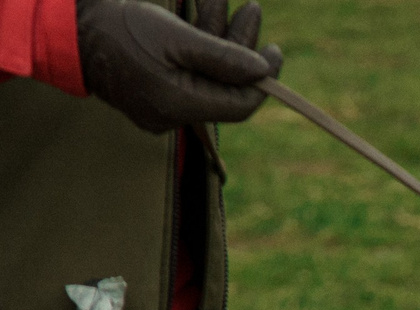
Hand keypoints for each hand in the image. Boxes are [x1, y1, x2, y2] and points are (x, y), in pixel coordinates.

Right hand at [75, 0, 284, 133]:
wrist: (69, 26)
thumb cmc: (120, 27)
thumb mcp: (177, 37)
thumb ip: (223, 57)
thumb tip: (263, 71)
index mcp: (179, 106)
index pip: (239, 104)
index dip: (262, 79)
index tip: (274, 50)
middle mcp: (172, 114)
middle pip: (223, 85)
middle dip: (239, 44)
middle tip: (252, 8)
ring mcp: (161, 104)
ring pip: (206, 72)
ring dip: (219, 33)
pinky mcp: (153, 90)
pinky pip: (187, 70)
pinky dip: (198, 42)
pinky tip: (205, 9)